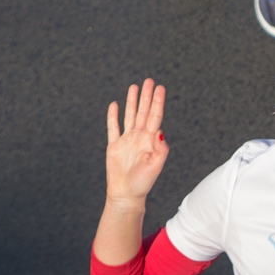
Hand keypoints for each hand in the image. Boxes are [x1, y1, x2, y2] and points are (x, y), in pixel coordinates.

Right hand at [105, 79, 168, 206]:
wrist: (126, 194)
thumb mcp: (155, 166)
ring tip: (134, 87)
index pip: (155, 117)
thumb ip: (160, 149)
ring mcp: (127, 141)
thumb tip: (161, 130)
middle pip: (143, 112)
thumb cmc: (143, 183)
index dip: (157, 102)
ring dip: (132, 101)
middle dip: (146, 96)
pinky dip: (113, 116)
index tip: (160, 88)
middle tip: (149, 80)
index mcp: (150, 141)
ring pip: (130, 116)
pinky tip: (115, 105)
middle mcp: (139, 138)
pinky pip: (113, 127)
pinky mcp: (114, 146)